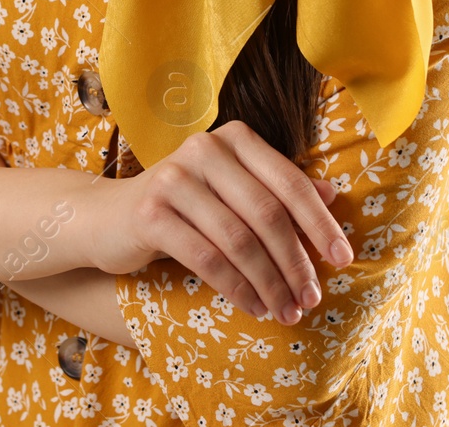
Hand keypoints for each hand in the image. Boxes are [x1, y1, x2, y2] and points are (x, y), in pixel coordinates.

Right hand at [79, 122, 351, 325]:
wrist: (106, 217)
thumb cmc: (182, 207)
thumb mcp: (231, 192)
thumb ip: (275, 189)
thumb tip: (334, 195)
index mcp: (232, 138)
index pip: (288, 182)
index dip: (320, 224)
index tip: (342, 260)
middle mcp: (203, 149)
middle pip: (266, 213)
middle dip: (295, 262)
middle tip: (311, 299)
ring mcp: (173, 178)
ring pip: (239, 239)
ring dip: (268, 282)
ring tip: (285, 311)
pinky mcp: (150, 213)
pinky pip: (206, 257)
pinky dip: (236, 288)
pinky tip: (252, 307)